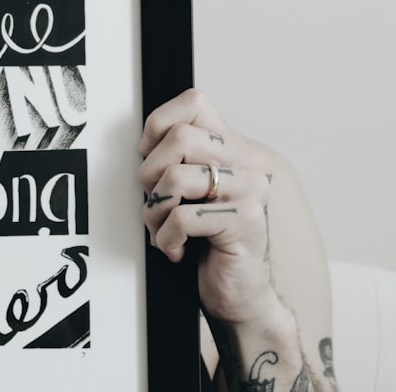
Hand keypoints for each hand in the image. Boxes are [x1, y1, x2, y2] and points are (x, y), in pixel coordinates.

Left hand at [138, 88, 278, 324]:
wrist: (241, 293)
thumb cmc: (209, 241)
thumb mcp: (190, 191)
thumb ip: (179, 159)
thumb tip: (144, 143)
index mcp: (233, 147)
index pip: (195, 103)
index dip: (159, 125)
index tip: (149, 156)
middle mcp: (249, 162)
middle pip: (180, 138)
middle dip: (150, 175)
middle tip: (153, 203)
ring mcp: (251, 191)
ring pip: (177, 177)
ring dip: (154, 211)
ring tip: (162, 230)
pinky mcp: (246, 222)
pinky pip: (183, 217)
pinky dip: (167, 238)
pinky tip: (177, 249)